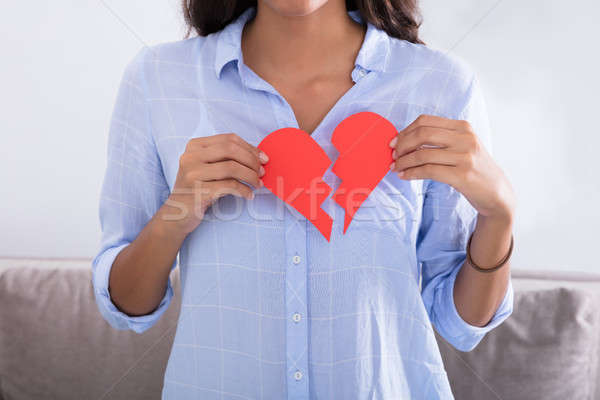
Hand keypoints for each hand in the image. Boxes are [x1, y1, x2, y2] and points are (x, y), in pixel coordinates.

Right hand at [162, 133, 268, 233]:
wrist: (176, 214)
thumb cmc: (199, 189)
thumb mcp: (207, 168)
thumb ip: (226, 158)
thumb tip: (258, 155)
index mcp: (194, 146)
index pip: (229, 139)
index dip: (250, 148)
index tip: (263, 158)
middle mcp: (191, 156)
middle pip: (230, 149)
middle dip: (251, 160)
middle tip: (262, 171)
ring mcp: (192, 173)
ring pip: (231, 167)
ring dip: (250, 176)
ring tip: (258, 184)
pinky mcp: (198, 191)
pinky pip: (229, 186)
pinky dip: (244, 190)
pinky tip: (249, 195)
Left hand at [389, 115, 515, 220]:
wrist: (496, 192)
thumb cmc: (474, 169)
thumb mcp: (462, 146)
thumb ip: (441, 139)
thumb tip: (405, 140)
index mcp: (463, 127)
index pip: (425, 121)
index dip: (405, 131)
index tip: (394, 142)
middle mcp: (465, 138)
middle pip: (422, 134)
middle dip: (402, 144)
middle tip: (393, 155)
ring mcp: (465, 156)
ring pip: (423, 154)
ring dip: (404, 161)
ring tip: (395, 167)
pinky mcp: (462, 175)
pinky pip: (428, 171)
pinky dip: (412, 173)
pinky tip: (404, 176)